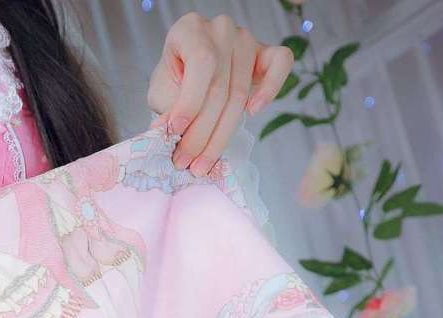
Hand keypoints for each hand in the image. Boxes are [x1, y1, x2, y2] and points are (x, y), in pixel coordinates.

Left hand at [147, 12, 294, 175]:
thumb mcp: (162, 92)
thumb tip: (165, 133)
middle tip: (188, 164)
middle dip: (201, 133)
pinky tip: (253, 111)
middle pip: (220, 87)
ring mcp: (246, 39)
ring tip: (202, 163)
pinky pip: (280, 64)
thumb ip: (166, 108)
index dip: (190, 101)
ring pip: (240, 93)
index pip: (201, 63)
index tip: (175, 133)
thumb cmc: (175, 80)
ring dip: (221, 135)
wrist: (190, 71)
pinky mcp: (265, 52)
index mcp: (190, 30)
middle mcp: (221, 29)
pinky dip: (270, 89)